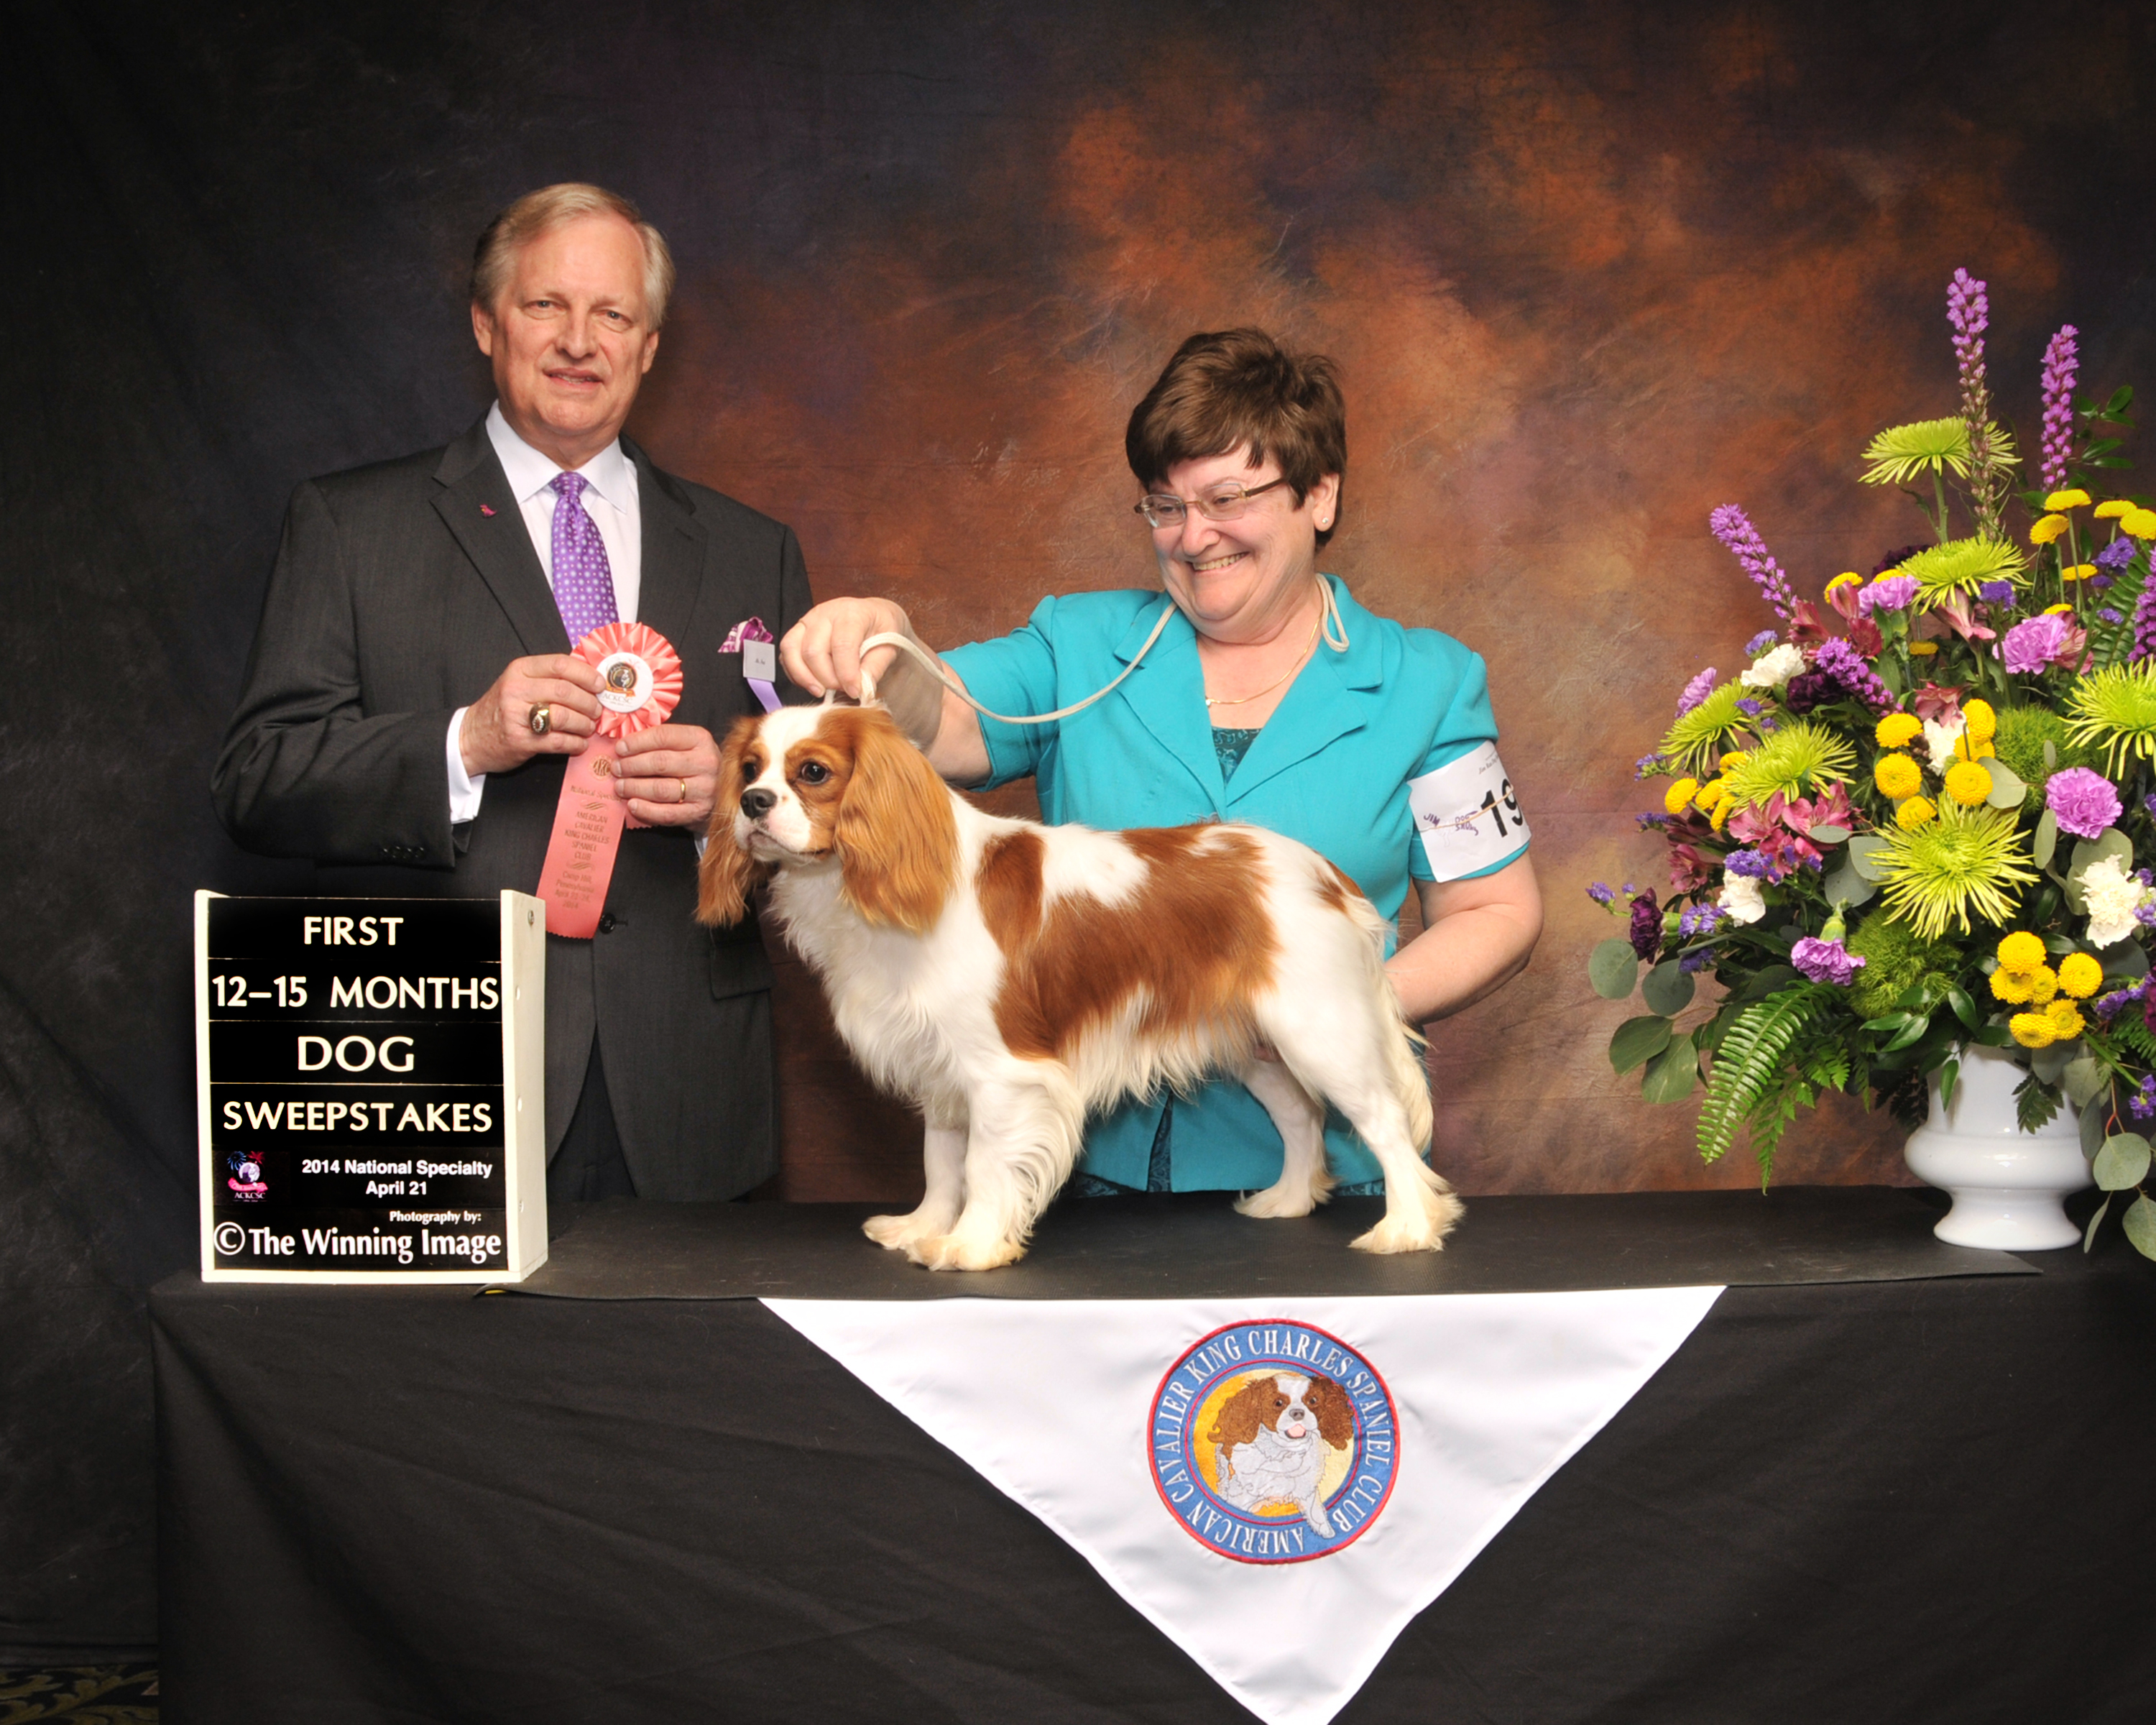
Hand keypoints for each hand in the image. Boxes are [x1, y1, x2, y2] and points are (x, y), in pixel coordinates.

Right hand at [459, 655, 603, 776]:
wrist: (471, 737)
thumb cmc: (502, 708)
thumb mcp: (518, 682)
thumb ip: (548, 677)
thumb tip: (590, 678)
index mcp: (519, 670)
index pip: (560, 665)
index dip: (586, 674)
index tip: (600, 684)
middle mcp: (517, 690)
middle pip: (565, 691)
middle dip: (589, 702)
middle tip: (597, 710)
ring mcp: (517, 716)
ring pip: (565, 717)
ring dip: (584, 724)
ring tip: (588, 727)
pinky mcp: (521, 742)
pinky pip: (559, 742)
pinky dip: (576, 743)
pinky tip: (579, 743)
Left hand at [611, 723, 720, 827]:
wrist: (723, 792)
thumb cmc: (694, 764)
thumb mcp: (685, 745)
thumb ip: (660, 742)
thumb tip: (623, 746)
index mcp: (700, 739)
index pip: (663, 736)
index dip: (637, 742)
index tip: (619, 748)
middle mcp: (706, 763)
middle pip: (660, 762)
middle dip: (632, 766)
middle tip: (616, 769)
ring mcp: (704, 789)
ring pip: (660, 789)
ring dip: (634, 788)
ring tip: (620, 786)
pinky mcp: (699, 812)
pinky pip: (667, 813)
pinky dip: (646, 810)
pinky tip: (632, 805)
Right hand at [781, 597, 911, 700]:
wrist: (873, 616)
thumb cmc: (882, 629)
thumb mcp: (891, 645)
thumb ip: (876, 667)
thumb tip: (862, 687)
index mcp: (851, 613)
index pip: (842, 645)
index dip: (846, 673)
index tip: (854, 692)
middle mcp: (824, 613)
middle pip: (813, 650)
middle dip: (826, 678)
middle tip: (842, 690)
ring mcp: (807, 621)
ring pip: (791, 650)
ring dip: (804, 677)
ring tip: (821, 691)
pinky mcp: (797, 632)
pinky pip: (786, 655)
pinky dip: (795, 674)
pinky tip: (812, 684)